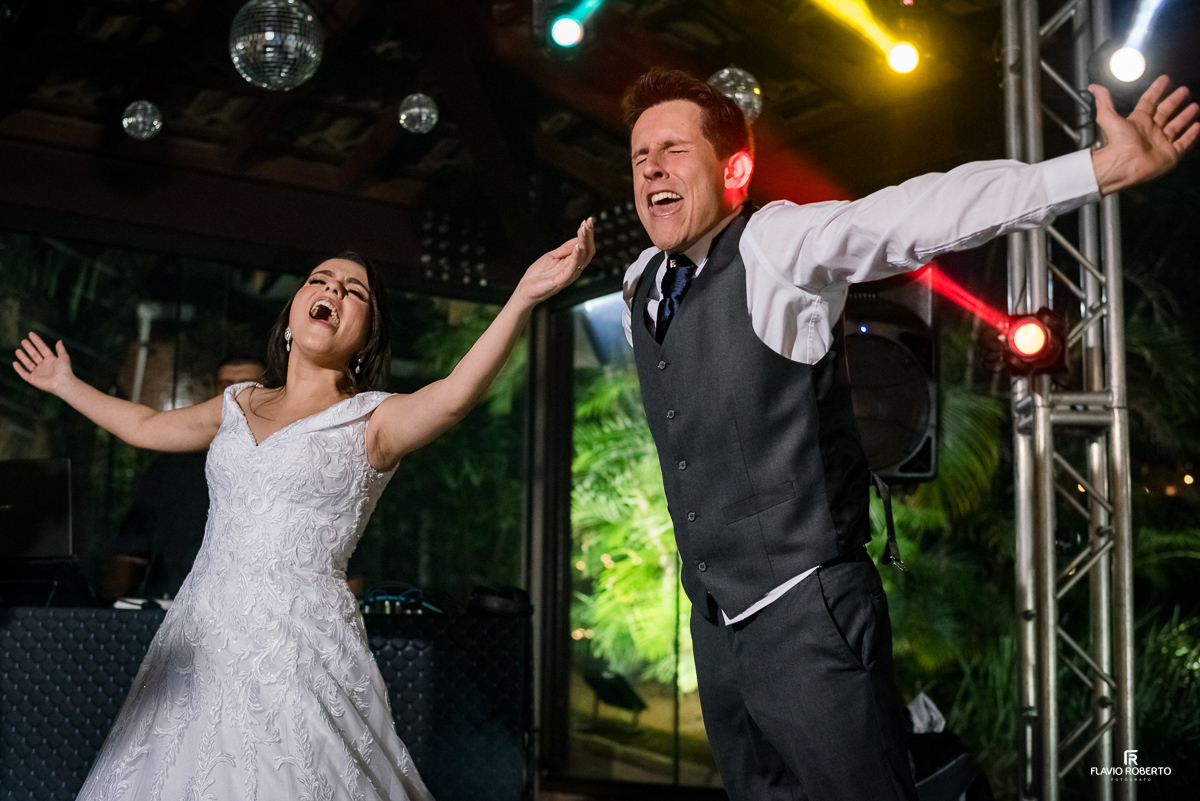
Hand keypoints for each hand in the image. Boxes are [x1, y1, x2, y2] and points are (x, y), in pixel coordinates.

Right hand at [13, 332, 74, 394]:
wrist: (62, 382)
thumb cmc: (65, 370)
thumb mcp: (64, 357)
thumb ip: (60, 349)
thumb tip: (59, 341)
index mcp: (51, 360)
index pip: (42, 348)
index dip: (37, 341)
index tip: (31, 334)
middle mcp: (44, 366)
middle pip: (34, 355)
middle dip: (29, 348)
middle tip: (23, 341)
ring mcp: (38, 373)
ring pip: (28, 363)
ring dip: (23, 357)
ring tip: (18, 350)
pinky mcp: (33, 379)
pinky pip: (24, 373)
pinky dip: (19, 369)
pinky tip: (15, 363)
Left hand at [515, 218, 594, 304]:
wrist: (525, 290)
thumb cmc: (538, 275)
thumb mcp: (553, 256)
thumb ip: (566, 248)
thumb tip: (579, 237)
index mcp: (572, 264)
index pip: (585, 247)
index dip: (587, 234)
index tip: (588, 221)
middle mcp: (574, 270)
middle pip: (588, 251)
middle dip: (589, 235)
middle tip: (589, 222)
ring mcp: (569, 276)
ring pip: (582, 258)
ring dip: (584, 242)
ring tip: (584, 229)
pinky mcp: (561, 281)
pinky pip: (572, 268)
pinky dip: (577, 257)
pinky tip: (578, 246)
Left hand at [1090, 75, 1198, 194]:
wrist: (1123, 164)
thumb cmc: (1118, 141)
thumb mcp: (1108, 117)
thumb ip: (1104, 102)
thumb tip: (1093, 86)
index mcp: (1139, 120)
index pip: (1150, 101)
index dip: (1156, 90)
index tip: (1165, 79)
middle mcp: (1151, 130)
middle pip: (1166, 112)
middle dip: (1175, 101)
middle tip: (1185, 90)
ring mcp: (1162, 142)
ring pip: (1176, 126)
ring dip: (1185, 116)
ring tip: (1195, 106)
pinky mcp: (1171, 154)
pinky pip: (1184, 143)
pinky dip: (1191, 135)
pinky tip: (1198, 125)